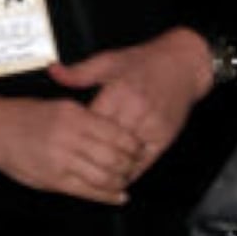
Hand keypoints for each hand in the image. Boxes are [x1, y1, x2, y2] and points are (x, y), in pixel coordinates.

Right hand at [0, 93, 142, 203]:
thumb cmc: (27, 117)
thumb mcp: (61, 107)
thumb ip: (89, 120)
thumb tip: (119, 132)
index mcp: (74, 116)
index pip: (117, 134)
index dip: (133, 145)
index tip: (140, 149)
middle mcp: (70, 137)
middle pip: (114, 157)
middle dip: (130, 165)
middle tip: (136, 166)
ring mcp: (62, 160)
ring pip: (104, 176)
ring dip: (121, 182)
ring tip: (126, 181)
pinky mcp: (54, 179)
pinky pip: (88, 191)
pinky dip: (108, 196)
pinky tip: (119, 197)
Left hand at [48, 27, 213, 181]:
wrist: (183, 64)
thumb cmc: (144, 61)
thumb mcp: (108, 61)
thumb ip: (80, 72)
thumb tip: (53, 72)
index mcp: (118, 92)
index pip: (92, 122)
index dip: (77, 135)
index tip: (64, 142)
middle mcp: (136, 110)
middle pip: (107, 142)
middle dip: (91, 154)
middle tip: (74, 164)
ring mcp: (152, 126)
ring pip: (125, 155)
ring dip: (110, 167)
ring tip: (93, 175)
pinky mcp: (165, 136)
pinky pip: (144, 160)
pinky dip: (131, 170)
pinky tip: (119, 175)